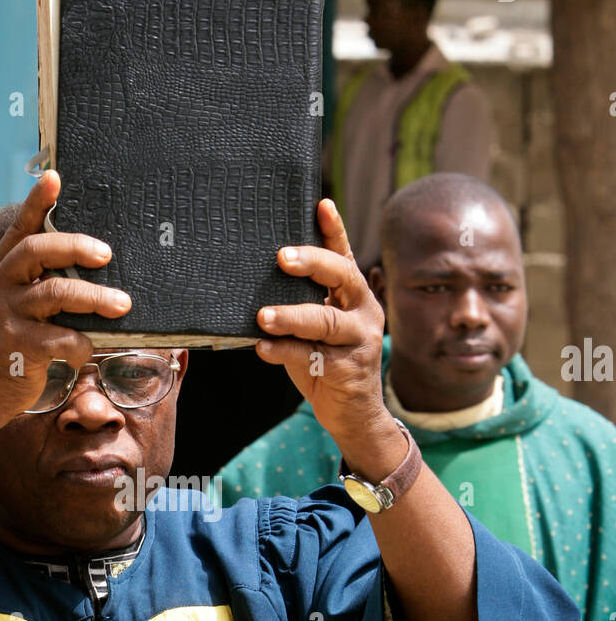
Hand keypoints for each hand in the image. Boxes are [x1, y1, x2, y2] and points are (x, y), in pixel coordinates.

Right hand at [0, 169, 131, 420]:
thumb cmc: (12, 346)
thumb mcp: (13, 306)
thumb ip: (36, 283)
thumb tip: (89, 264)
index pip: (18, 229)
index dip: (36, 202)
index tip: (55, 177)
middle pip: (37, 251)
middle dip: (77, 247)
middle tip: (106, 254)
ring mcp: (5, 315)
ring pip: (57, 293)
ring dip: (96, 298)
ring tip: (122, 305)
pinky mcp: (18, 346)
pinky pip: (63, 337)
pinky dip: (83, 343)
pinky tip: (87, 351)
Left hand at [256, 199, 402, 474]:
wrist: (354, 416)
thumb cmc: (326, 364)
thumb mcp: (315, 330)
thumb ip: (301, 304)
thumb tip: (256, 279)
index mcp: (354, 296)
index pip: (343, 256)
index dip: (333, 230)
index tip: (321, 204)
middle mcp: (363, 312)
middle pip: (342, 277)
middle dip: (312, 263)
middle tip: (281, 257)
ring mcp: (359, 341)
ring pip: (325, 320)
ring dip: (291, 315)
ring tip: (263, 316)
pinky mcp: (347, 370)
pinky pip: (311, 355)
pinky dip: (284, 351)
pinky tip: (263, 348)